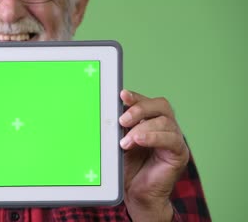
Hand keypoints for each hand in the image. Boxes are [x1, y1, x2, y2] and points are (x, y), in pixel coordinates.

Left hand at [119, 90, 188, 221]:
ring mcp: (174, 139)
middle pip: (161, 106)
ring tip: (125, 142)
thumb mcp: (121, 141)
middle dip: (140, 109)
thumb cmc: (128, 168)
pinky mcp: (179, 153)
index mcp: (151, 121)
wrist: (136, 194)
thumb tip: (110, 111)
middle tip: (122, 120)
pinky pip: (171, 140)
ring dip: (142, 128)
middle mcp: (166, 127)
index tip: (121, 95)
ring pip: (165, 122)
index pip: (148, 102)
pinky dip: (153, 137)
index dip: (136, 97)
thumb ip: (120, 127)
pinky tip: (138, 140)